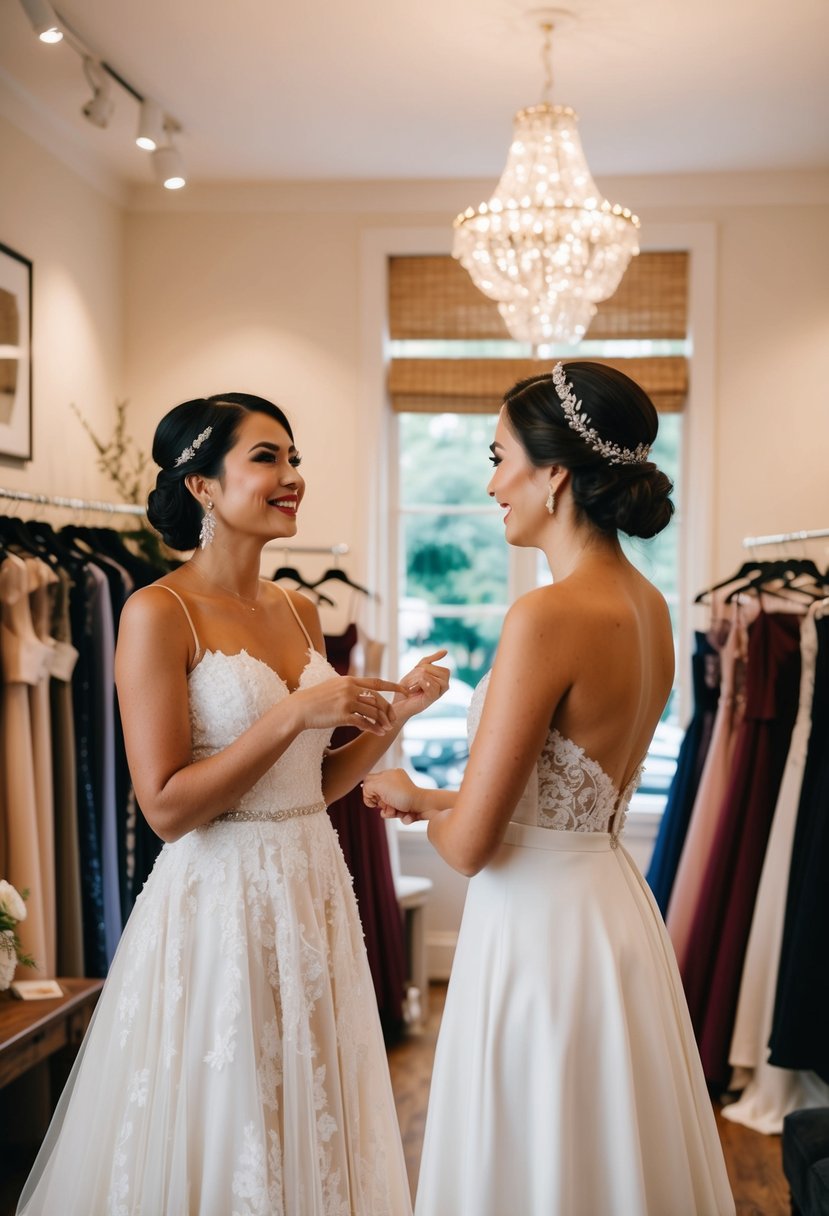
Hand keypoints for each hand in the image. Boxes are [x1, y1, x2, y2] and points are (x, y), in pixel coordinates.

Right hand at [292, 676, 407, 736]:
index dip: (394, 686)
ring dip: (383, 722)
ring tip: (387, 729)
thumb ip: (350, 686)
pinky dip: (374, 729)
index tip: (406, 690)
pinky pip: (364, 722)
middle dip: (389, 710)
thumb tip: (364, 690)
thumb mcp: (334, 686)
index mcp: (350, 680)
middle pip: (378, 698)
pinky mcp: (342, 715)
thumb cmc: (316, 699)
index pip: (377, 682)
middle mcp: (350, 688)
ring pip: (373, 711)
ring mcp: (347, 701)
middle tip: (394, 719)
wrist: (300, 708)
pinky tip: (379, 733)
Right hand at [363, 768, 425, 823]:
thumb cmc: (402, 794)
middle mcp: (394, 784)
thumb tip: (366, 792)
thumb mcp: (380, 784)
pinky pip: (396, 814)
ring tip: (397, 811)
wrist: (423, 805)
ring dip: (389, 812)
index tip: (374, 798)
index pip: (369, 782)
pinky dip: (400, 816)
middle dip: (381, 804)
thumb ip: (368, 786)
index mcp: (388, 775)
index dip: (369, 793)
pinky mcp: (406, 807)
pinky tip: (406, 814)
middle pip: (377, 798)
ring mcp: (400, 796)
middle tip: (387, 803)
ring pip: (386, 809)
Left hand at [394, 650, 449, 720]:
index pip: (442, 668)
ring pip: (430, 676)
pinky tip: (412, 690)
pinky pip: (428, 684)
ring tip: (412, 688)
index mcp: (443, 680)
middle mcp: (444, 688)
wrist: (397, 705)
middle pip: (437, 671)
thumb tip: (446, 651)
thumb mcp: (417, 670)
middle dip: (421, 672)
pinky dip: (417, 684)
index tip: (417, 676)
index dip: (426, 668)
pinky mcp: (431, 699)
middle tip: (414, 682)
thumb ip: (430, 661)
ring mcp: (439, 694)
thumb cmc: (407, 689)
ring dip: (415, 679)